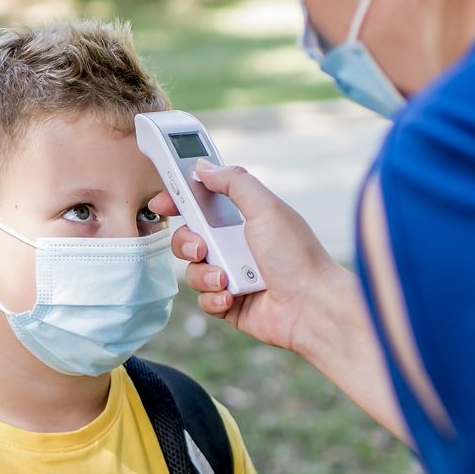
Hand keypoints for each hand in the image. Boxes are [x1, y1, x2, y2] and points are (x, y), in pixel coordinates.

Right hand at [153, 161, 340, 357]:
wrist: (312, 306)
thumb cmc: (297, 255)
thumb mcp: (266, 208)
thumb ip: (234, 183)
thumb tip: (204, 167)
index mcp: (244, 219)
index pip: (202, 204)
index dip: (179, 201)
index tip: (162, 203)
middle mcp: (236, 245)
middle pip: (188, 237)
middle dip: (187, 242)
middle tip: (202, 247)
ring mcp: (232, 275)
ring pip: (192, 270)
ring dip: (204, 274)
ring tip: (226, 279)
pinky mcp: (230, 304)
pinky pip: (204, 299)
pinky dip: (214, 299)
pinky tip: (232, 298)